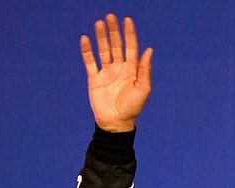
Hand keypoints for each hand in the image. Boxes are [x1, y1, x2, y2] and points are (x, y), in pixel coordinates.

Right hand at [79, 14, 152, 131]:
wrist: (116, 123)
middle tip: (110, 17)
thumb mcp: (143, 89)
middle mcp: (119, 69)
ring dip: (101, 37)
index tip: (127, 20)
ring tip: (99, 23)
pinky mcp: (94, 79)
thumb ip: (145, 69)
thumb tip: (149, 49)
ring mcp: (106, 73)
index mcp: (132, 70)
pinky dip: (87, 50)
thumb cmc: (132, 108)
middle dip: (114, 31)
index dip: (129, 34)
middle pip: (116, 45)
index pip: (131, 47)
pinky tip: (85, 38)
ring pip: (103, 50)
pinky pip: (90, 62)